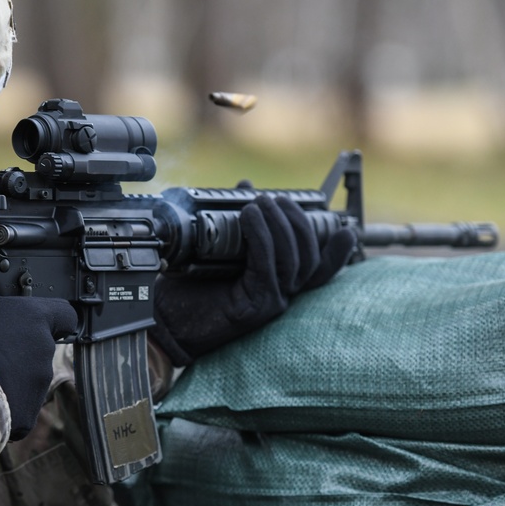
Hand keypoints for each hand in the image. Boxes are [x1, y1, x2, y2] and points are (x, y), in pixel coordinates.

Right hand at [0, 295, 77, 439]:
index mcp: (34, 317)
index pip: (65, 314)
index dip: (55, 319)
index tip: (43, 324)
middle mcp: (45, 349)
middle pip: (39, 350)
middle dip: (19, 353)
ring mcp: (40, 384)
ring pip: (28, 380)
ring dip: (10, 379)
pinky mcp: (29, 414)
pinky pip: (17, 407)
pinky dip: (3, 405)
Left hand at [149, 194, 356, 365]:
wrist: (162, 320)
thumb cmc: (187, 287)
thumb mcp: (215, 247)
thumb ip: (235, 218)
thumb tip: (246, 185)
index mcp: (277, 284)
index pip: (319, 268)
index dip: (337, 250)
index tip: (342, 226)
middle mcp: (280, 296)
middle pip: (310, 258)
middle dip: (299, 223)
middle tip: (279, 199)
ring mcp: (270, 303)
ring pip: (292, 261)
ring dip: (280, 225)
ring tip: (261, 202)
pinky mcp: (254, 306)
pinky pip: (267, 266)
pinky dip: (262, 238)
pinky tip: (249, 218)